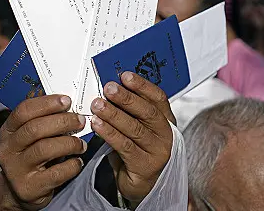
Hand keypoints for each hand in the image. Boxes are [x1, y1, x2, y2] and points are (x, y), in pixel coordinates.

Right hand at [0, 95, 87, 209]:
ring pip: (45, 149)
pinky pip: (56, 173)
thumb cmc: (31, 157)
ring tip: (81, 144)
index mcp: (7, 131)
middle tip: (80, 120)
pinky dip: (72, 165)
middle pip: (35, 129)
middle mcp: (8, 149)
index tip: (67, 100)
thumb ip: (43, 121)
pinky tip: (77, 161)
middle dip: (62, 122)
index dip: (46, 103)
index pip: (23, 111)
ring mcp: (16, 169)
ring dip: (69, 143)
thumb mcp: (30, 137)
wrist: (20, 191)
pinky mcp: (30, 187)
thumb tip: (69, 103)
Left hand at [90, 72, 174, 203]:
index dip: (142, 86)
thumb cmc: (138, 152)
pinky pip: (124, 146)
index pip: (158, 98)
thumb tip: (110, 88)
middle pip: (147, 112)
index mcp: (166, 121)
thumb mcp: (139, 129)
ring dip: (114, 114)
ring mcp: (157, 152)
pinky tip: (97, 124)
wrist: (143, 186)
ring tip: (97, 105)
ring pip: (134, 129)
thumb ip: (130, 111)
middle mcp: (166, 135)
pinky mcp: (144, 166)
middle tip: (108, 88)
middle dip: (126, 98)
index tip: (125, 75)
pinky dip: (109, 133)